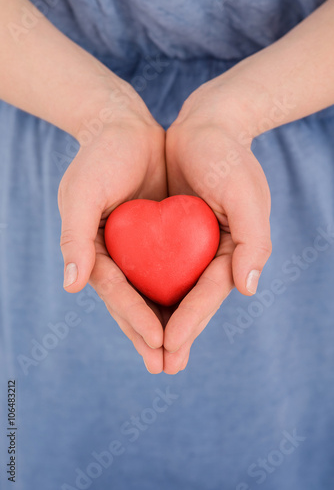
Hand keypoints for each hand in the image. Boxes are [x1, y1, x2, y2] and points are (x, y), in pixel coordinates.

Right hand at [58, 81, 169, 373]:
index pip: (115, 292)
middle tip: (167, 367)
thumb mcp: (81, 192)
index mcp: (95, 250)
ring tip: (178, 356)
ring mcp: (137, 249)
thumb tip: (73, 285)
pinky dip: (180, 292)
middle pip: (133, 302)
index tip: (157, 342)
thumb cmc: (100, 158)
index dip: (134, 317)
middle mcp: (116, 255)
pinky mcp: (158, 238)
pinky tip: (192, 313)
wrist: (125, 128)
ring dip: (167, 323)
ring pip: (153, 293)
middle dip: (148, 335)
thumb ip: (75, 236)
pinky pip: (170, 271)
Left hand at [163, 78, 271, 373]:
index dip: (192, 320)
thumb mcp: (246, 191)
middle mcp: (213, 252)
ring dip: (160, 321)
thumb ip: (253, 240)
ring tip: (148, 354)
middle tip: (161, 368)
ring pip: (173, 291)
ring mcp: (191, 246)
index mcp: (232, 248)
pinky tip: (135, 311)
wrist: (204, 125)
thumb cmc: (227, 155)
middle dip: (177, 333)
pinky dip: (146, 291)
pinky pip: (157, 270)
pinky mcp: (171, 236)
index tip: (169, 346)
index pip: (210, 292)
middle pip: (192, 300)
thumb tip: (247, 290)